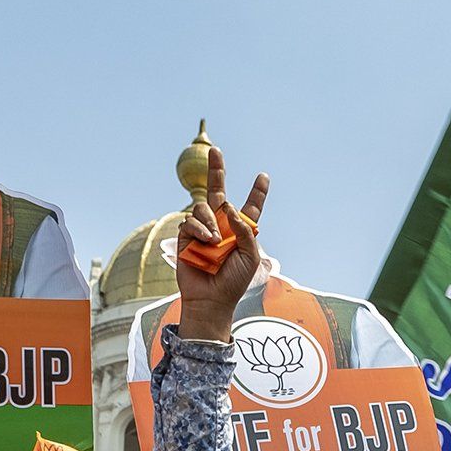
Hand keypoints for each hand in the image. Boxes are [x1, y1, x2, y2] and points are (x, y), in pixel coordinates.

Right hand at [174, 148, 268, 345]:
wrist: (211, 299)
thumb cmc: (233, 281)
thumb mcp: (250, 256)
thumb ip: (244, 230)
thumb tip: (228, 207)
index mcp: (240, 231)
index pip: (250, 208)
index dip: (257, 193)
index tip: (264, 177)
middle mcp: (221, 225)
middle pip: (218, 191)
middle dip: (216, 170)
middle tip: (215, 150)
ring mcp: (202, 229)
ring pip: (203, 207)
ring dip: (210, 220)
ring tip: (215, 241)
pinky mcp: (186, 236)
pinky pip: (191, 221)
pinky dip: (200, 229)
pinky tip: (206, 242)